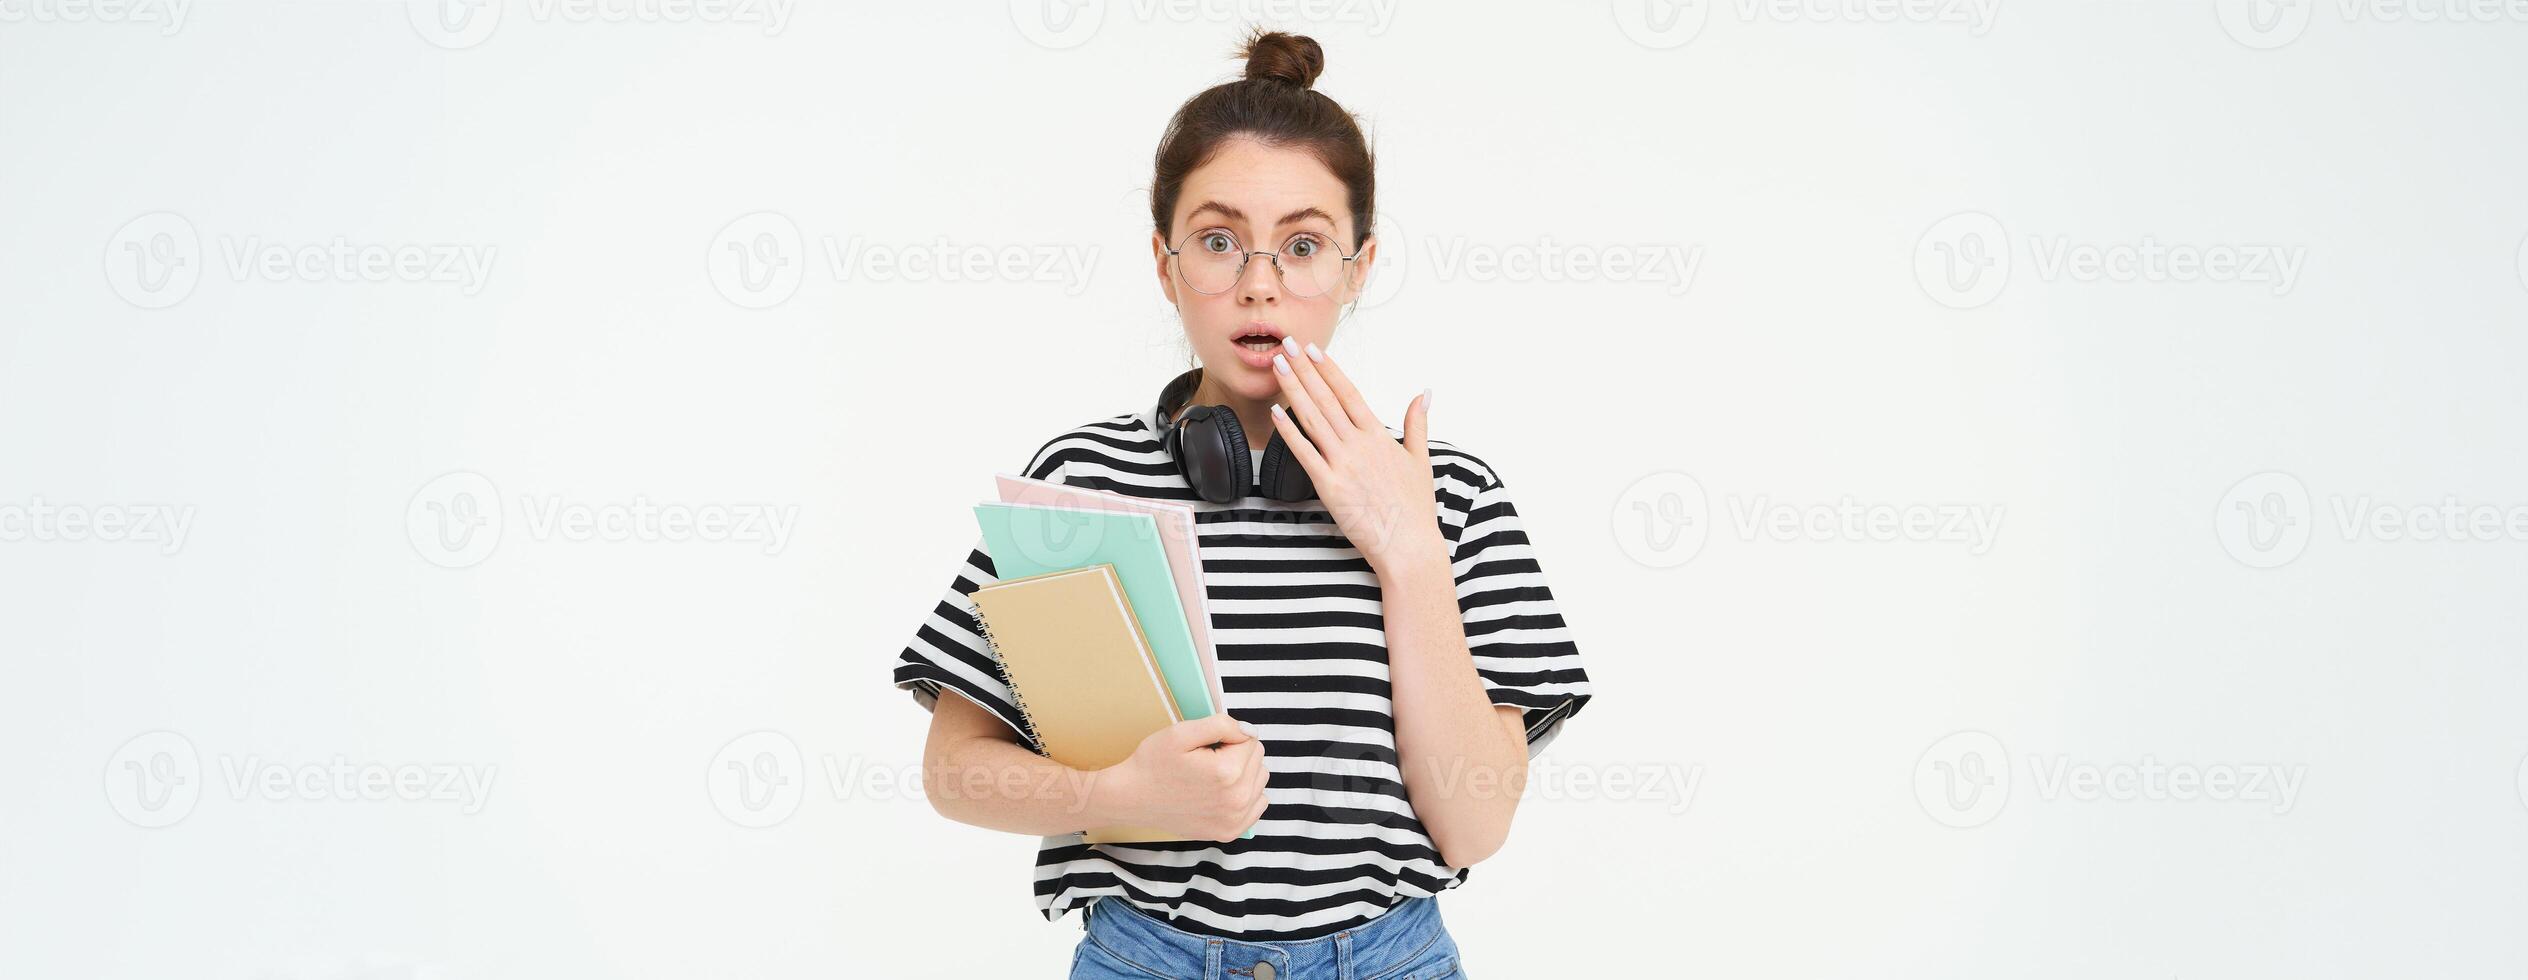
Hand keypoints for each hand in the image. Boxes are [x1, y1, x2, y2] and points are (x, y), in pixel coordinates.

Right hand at [1100, 713, 1269, 842]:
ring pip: (1259, 780)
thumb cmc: (1153, 763)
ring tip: (1212, 776)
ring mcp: (1234, 820)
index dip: (1228, 738)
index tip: (1206, 747)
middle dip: (1236, 754)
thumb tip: (1250, 731)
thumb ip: (1222, 725)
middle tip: (1206, 761)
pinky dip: (1245, 795)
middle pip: (1258, 759)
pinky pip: (1257, 805)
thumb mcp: (1181, 732)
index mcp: (1227, 772)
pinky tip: (1221, 793)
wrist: (1132, 799)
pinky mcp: (1229, 832)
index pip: (1251, 740)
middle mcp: (1236, 800)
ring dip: (1243, 773)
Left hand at [1266, 337, 1446, 574]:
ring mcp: (1343, 465)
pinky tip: (1275, 412)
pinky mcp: (1330, 487)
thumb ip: (1417, 423)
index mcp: (1379, 436)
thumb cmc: (1415, 507)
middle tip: (1286, 344)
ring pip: (1312, 419)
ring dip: (1293, 390)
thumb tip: (1424, 392)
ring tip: (1277, 366)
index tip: (1313, 349)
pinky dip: (1289, 431)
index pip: (1349, 393)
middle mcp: (1359, 445)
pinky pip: (1304, 454)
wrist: (1409, 545)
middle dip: (1304, 369)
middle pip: (1326, 399)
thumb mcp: (1421, 459)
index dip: (1329, 369)